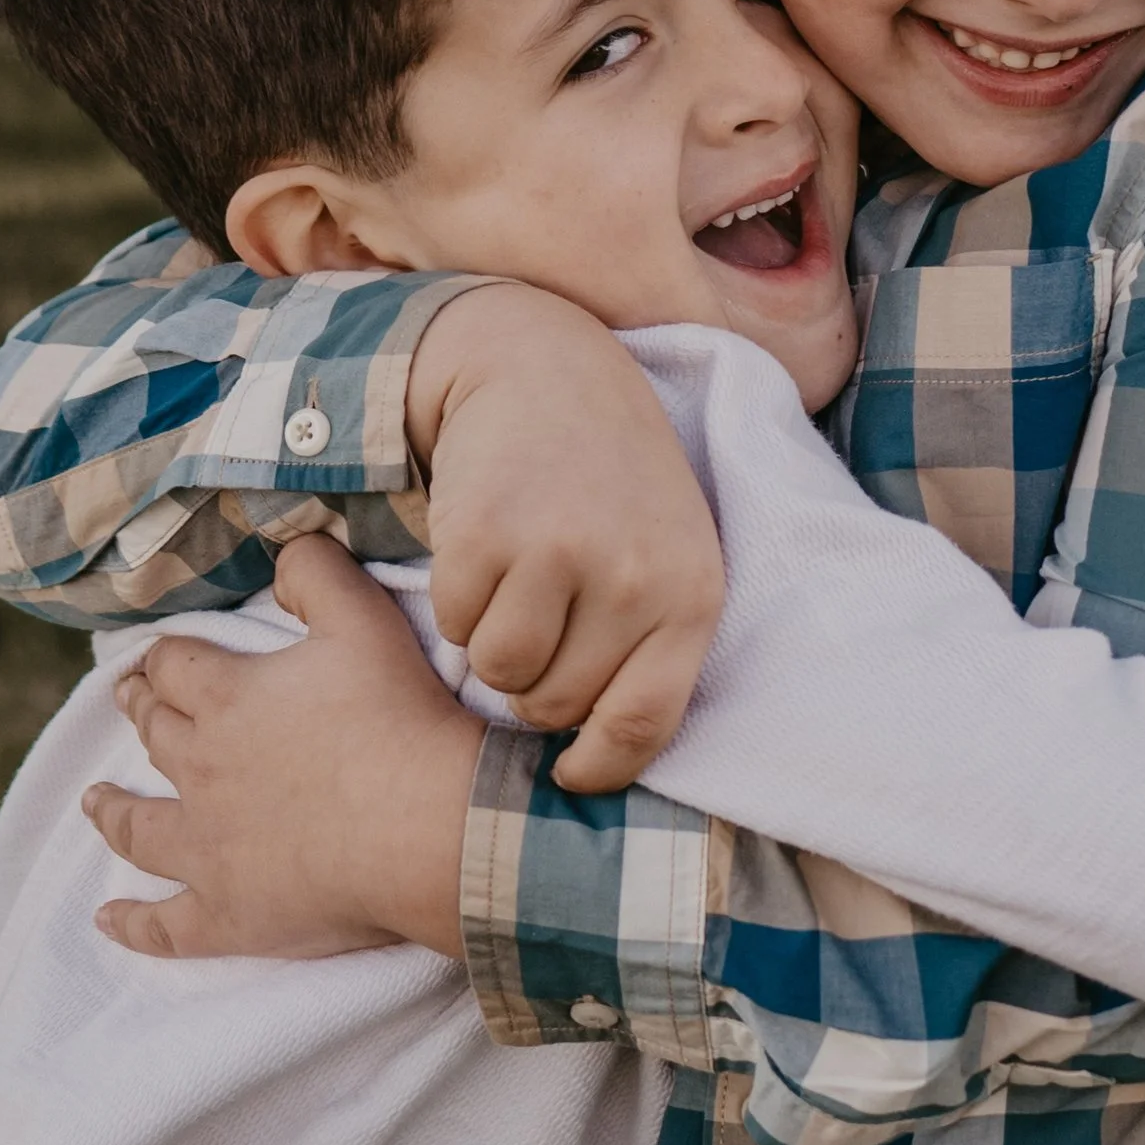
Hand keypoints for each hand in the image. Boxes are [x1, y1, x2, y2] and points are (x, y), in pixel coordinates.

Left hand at [85, 535, 484, 958]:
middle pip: (155, 735)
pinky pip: (166, 925)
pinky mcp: (229, 914)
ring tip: (94, 799)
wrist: (427, 827)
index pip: (175, 666)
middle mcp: (200, 771)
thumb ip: (317, 574)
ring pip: (139, 827)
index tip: (159, 657)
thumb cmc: (399, 720)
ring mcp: (208, 849)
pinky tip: (108, 920)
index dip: (166, 658)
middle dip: (140, 712)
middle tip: (130, 702)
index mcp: (226, 700)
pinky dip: (133, 924)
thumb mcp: (365, 620)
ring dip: (112, 811)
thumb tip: (285, 546)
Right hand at [406, 284, 723, 793]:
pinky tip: (486, 548)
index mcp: (691, 596)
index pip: (642, 726)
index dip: (597, 766)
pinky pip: (454, 622)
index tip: (570, 774)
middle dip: (534, 685)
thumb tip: (592, 760)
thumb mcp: (664, 554)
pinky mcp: (488, 534)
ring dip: (491, 643)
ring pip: (499, 672)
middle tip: (540, 624)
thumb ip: (647, 646)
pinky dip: (457, 600)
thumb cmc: (610, 483)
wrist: (543, 370)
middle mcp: (633, 580)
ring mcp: (559, 555)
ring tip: (516, 582)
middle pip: (553, 707)